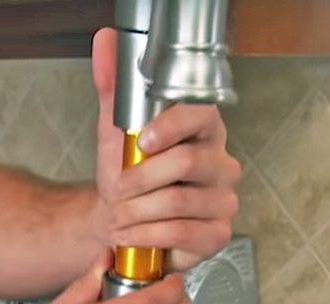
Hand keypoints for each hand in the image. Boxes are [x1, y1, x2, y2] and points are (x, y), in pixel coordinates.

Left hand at [91, 27, 241, 272]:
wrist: (121, 222)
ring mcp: (223, 200)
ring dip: (137, 212)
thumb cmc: (126, 178)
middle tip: (117, 190)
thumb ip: (113, 89)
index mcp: (204, 132)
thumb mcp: (115, 132)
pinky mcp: (218, 233)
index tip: (140, 141)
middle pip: (186, 163)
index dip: (170, 127)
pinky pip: (182, 233)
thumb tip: (105, 42)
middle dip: (139, 179)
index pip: (202, 115)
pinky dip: (146, 235)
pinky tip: (131, 234)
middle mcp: (221, 164)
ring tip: (119, 216)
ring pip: (178, 202)